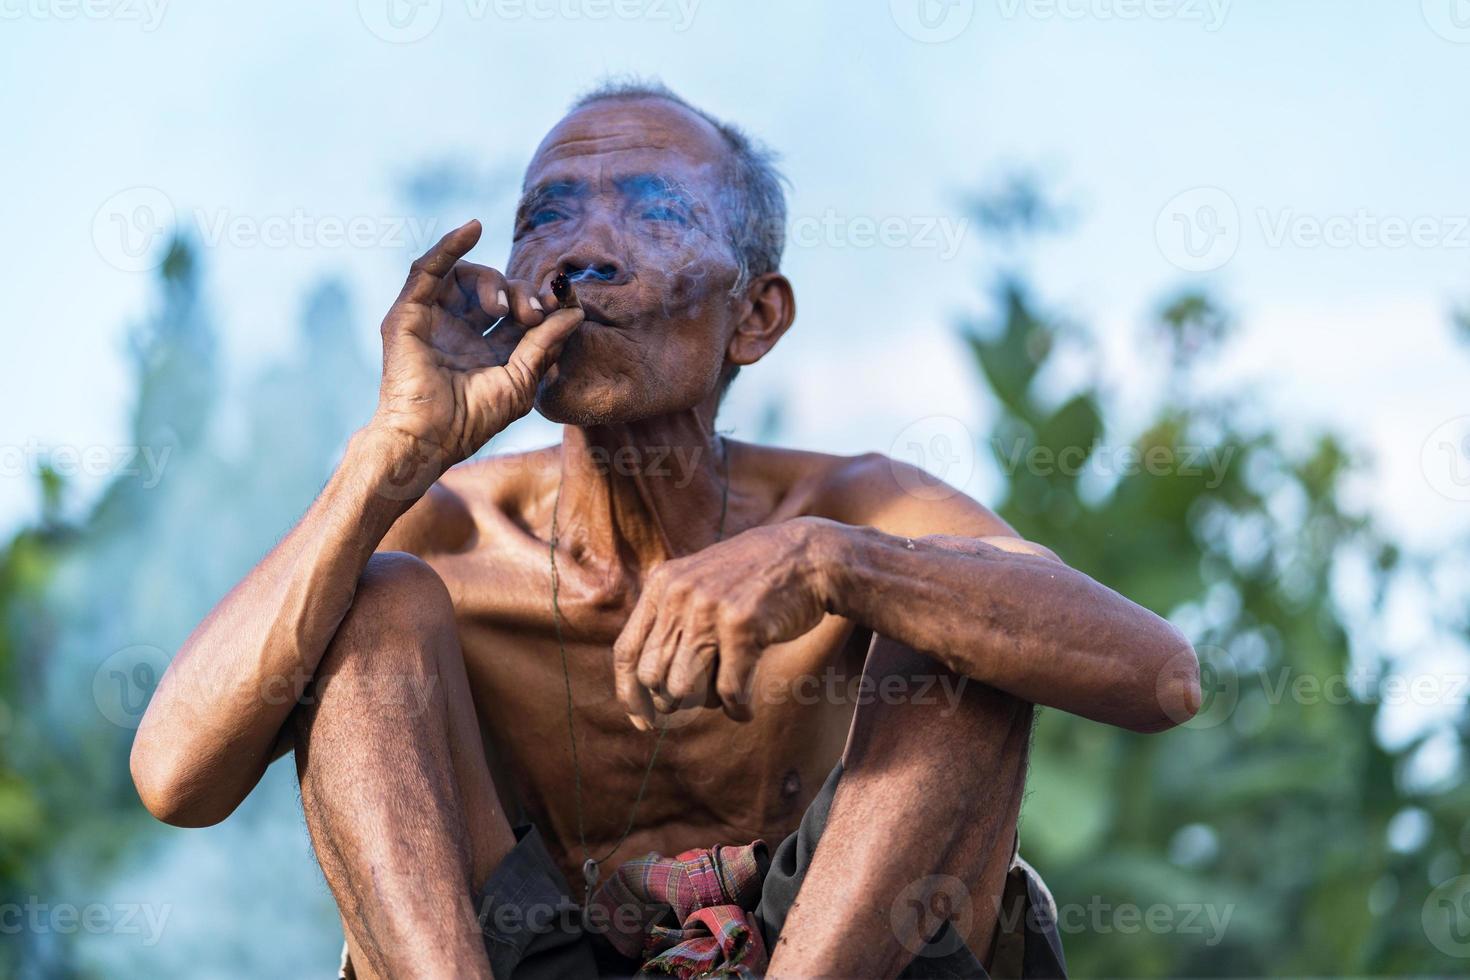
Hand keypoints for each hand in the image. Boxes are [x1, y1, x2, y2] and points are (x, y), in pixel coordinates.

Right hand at [370, 219, 582, 468]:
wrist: (430, 439)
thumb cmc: (472, 421)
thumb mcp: (522, 380)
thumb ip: (545, 344)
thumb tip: (574, 312)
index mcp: (485, 348)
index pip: (516, 311)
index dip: (539, 303)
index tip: (562, 306)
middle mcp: (458, 330)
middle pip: (493, 289)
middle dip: (519, 294)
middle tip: (532, 314)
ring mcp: (432, 319)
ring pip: (464, 276)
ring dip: (492, 281)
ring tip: (504, 308)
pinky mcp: (408, 314)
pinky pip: (427, 268)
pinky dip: (449, 245)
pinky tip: (473, 228)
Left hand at [613, 519, 838, 727]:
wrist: (810, 557)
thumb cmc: (755, 582)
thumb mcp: (701, 584)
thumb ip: (671, 619)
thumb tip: (647, 688)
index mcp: (662, 584)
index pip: (627, 651)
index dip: (630, 694)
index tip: (642, 722)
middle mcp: (678, 593)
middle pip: (654, 678)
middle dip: (676, 701)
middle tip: (705, 699)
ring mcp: (709, 608)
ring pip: (684, 689)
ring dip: (707, 704)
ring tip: (728, 693)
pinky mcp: (743, 624)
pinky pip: (728, 691)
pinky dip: (737, 710)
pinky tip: (746, 709)